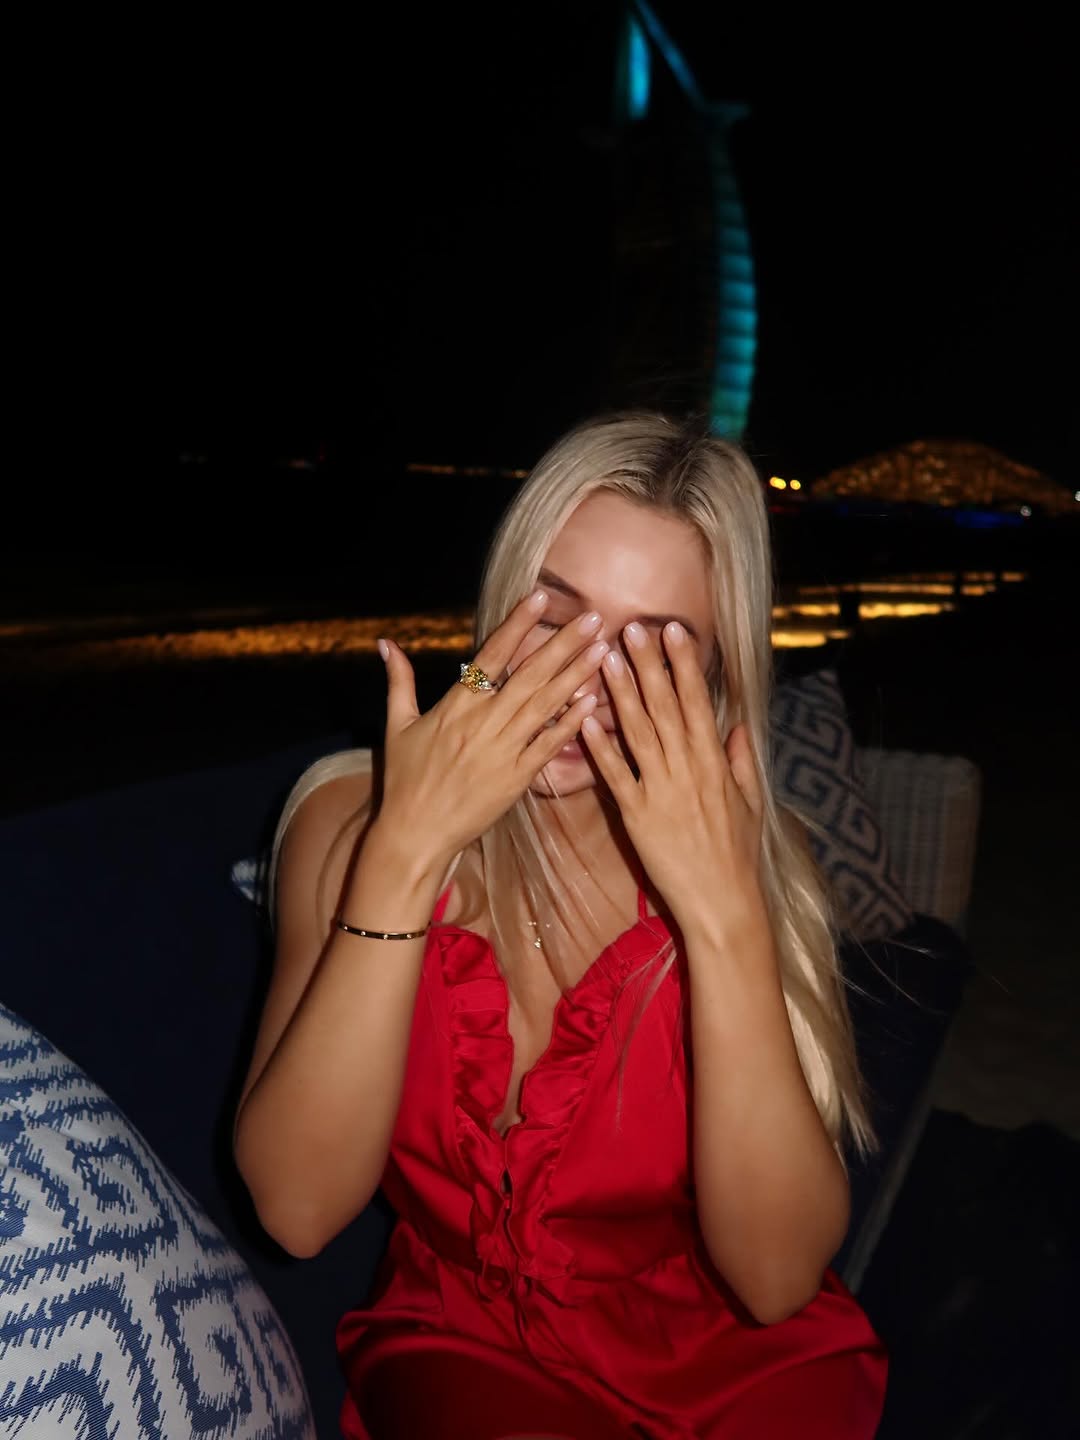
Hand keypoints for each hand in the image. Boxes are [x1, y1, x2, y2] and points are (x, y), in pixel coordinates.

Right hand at [373, 591, 608, 868]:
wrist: (415, 834)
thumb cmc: (405, 781)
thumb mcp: (397, 726)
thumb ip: (399, 681)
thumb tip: (384, 643)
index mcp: (456, 705)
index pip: (492, 654)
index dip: (518, 624)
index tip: (542, 597)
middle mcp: (483, 722)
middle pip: (530, 675)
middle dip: (564, 644)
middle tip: (594, 618)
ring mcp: (503, 751)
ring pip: (545, 706)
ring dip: (576, 676)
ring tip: (602, 650)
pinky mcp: (517, 779)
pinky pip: (549, 746)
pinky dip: (570, 724)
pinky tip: (592, 702)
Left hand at [580, 621, 765, 939]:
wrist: (722, 902)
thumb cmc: (737, 854)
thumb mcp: (750, 803)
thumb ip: (740, 762)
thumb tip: (736, 727)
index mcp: (715, 762)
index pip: (698, 702)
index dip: (685, 664)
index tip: (673, 631)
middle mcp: (688, 769)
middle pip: (666, 708)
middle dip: (650, 665)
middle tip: (632, 627)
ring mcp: (662, 791)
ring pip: (639, 732)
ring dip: (623, 693)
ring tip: (607, 658)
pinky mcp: (637, 816)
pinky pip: (617, 775)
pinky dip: (601, 747)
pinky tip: (586, 719)